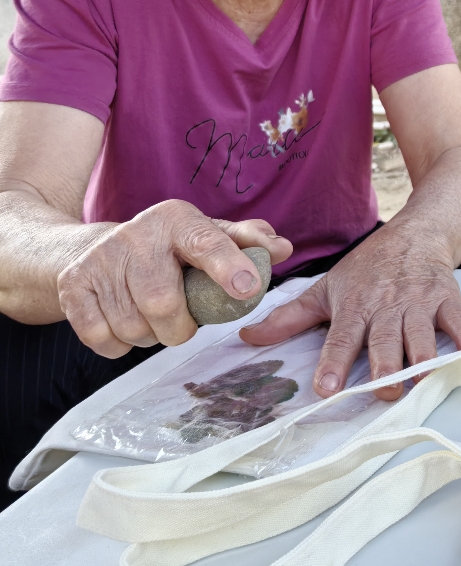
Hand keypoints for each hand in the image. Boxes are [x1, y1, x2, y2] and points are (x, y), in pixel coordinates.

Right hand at [57, 200, 291, 357]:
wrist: (92, 248)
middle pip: (163, 304)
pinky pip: (103, 339)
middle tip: (184, 322)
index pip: (207, 243)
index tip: (248, 289)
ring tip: (153, 318)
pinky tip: (126, 323)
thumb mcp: (208, 236)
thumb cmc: (168, 249)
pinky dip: (121, 345)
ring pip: (134, 327)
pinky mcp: (73, 287)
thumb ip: (247, 242)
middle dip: (180, 328)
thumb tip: (281, 248)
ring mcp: (99, 260)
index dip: (228, 267)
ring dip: (151, 336)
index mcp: (177, 219)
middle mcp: (135, 234)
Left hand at [239, 227, 460, 401]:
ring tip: (423, 382)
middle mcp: (388, 306)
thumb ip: (290, 317)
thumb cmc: (370, 267)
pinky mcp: (448, 299)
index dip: (334, 363)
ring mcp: (420, 302)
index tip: (327, 388)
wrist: (418, 232)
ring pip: (422, 334)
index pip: (342, 337)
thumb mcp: (328, 288)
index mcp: (356, 306)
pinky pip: (459, 321)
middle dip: (386, 366)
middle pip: (386, 340)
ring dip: (424, 358)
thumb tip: (246, 337)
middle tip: (385, 390)